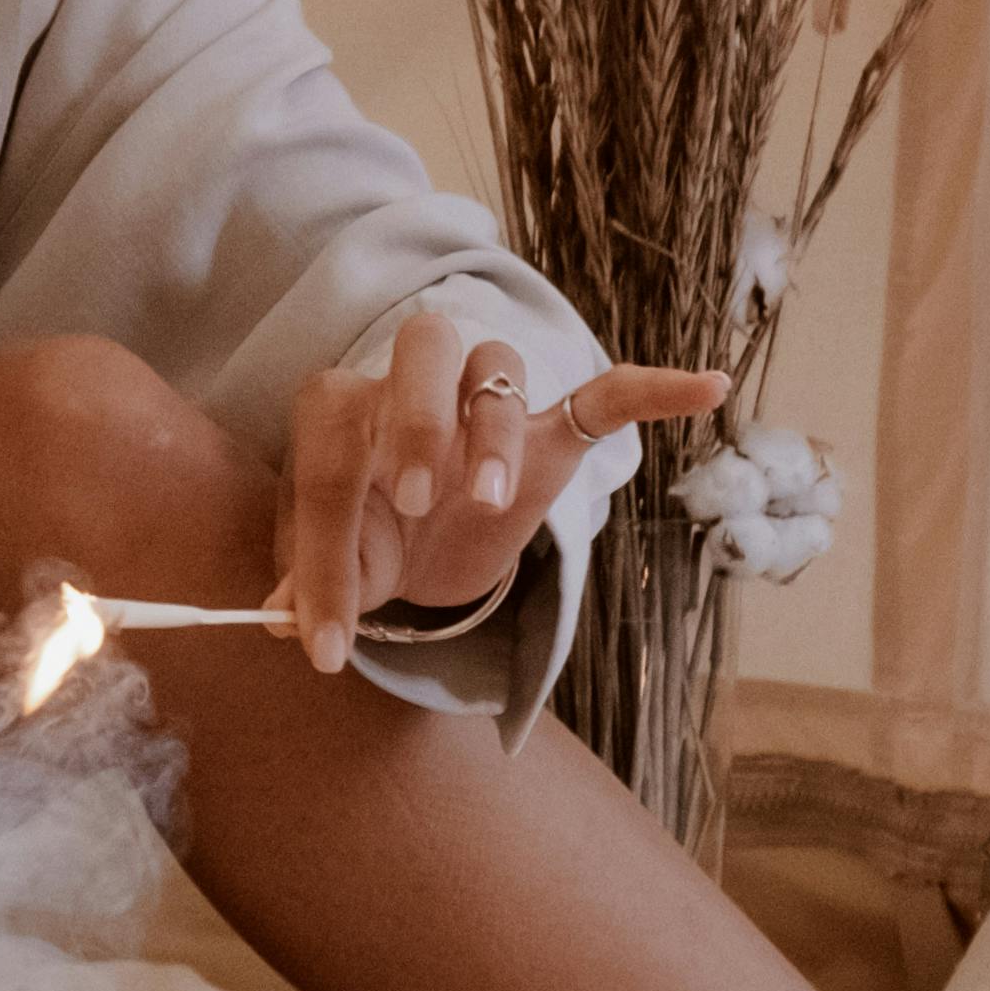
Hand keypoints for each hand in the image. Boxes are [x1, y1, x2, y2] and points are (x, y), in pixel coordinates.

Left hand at [274, 312, 725, 670]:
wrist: (414, 538)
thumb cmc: (364, 538)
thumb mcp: (334, 569)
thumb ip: (309, 587)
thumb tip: (284, 622)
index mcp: (343, 413)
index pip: (329, 462)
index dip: (323, 556)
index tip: (326, 641)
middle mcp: (413, 385)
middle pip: (423, 349)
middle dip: (417, 419)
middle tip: (414, 499)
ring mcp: (487, 404)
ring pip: (499, 369)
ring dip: (495, 432)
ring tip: (491, 501)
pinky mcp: (553, 433)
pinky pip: (608, 394)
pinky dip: (654, 389)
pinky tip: (705, 387)